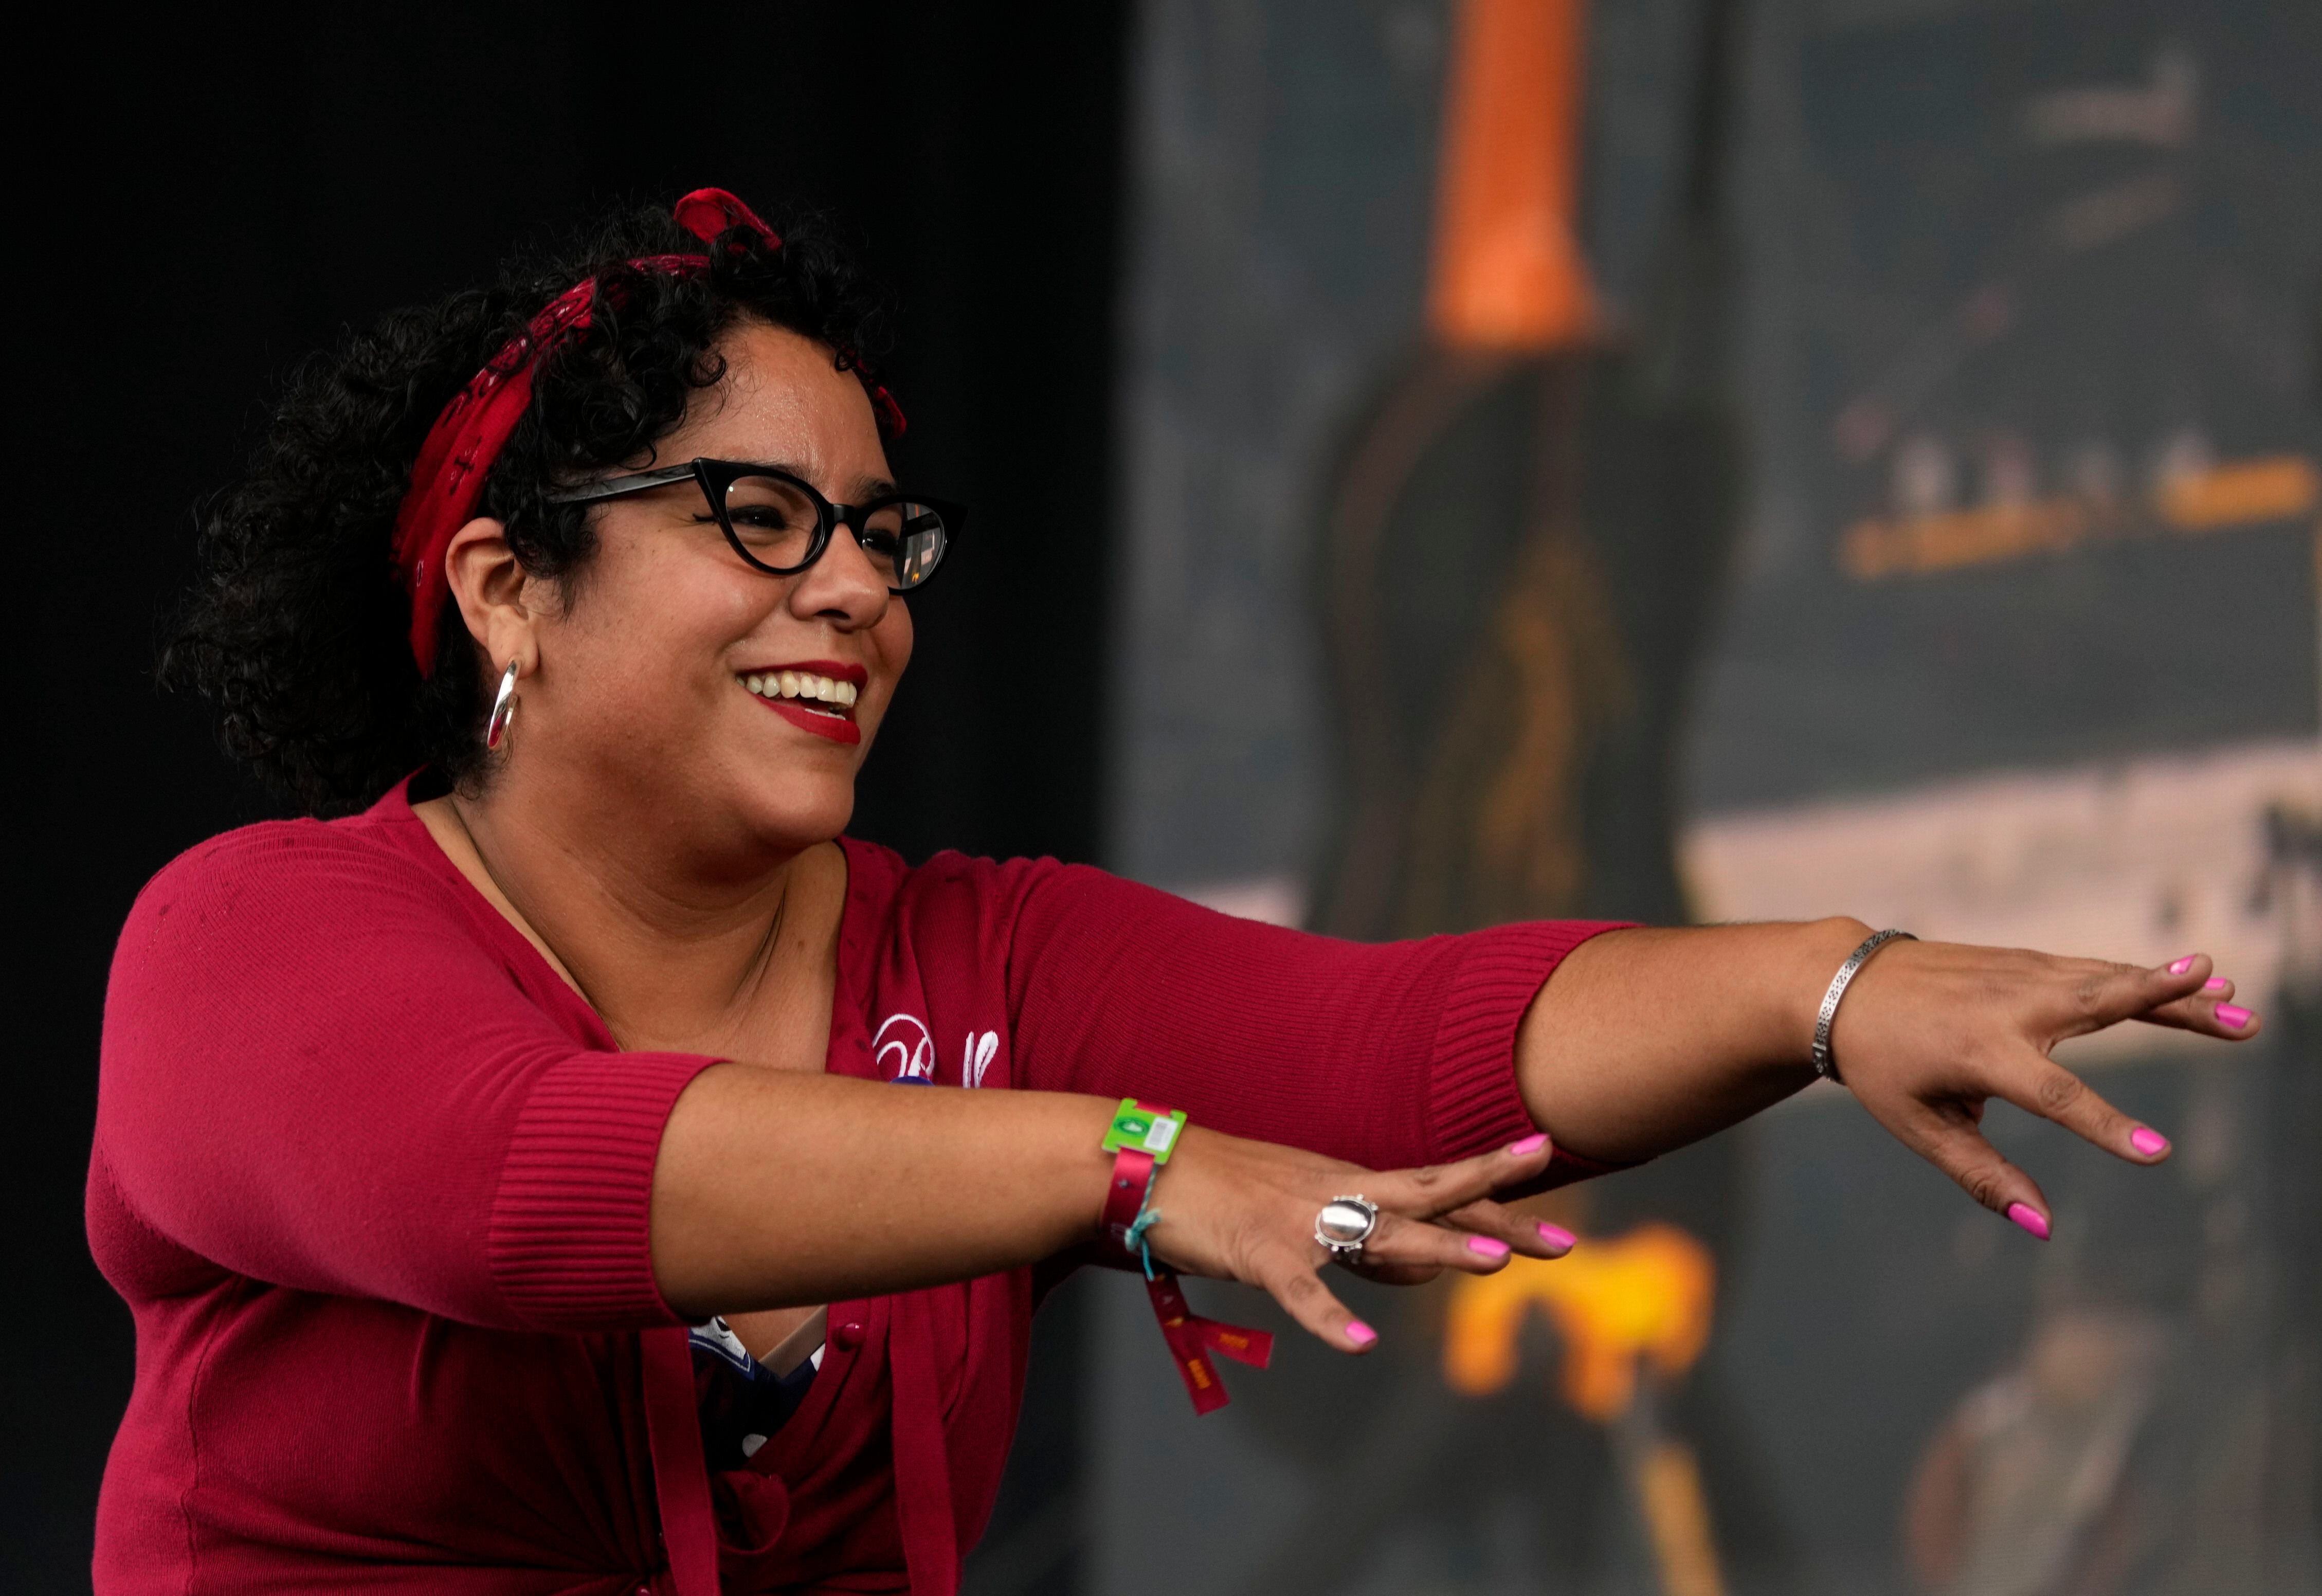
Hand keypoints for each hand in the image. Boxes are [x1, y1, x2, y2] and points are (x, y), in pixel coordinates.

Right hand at [1134, 1129, 1570, 1351]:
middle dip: (1498, 1208)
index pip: (1435, 1183)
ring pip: (1382, 1232)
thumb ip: (1369, 1240)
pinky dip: (1330, 1318)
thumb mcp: (1307, 1207)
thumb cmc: (1224, 1189)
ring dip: (1440, 1246)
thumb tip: (1426, 1272)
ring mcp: (1300, 1221)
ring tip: (1496, 1260)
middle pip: (1432, 1193)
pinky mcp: (1260, 1254)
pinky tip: (1361, 1344)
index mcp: (1347, 1179)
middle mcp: (1336, 1191)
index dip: (1495, 1188)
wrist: (1149, 1166)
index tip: (1551, 1172)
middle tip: (1562, 1235)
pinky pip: (1302, 1292)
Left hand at [1831, 941, 2258, 1234]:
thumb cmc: (1882, 1065)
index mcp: (1980, 1052)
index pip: (2055, 1096)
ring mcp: (2019, 975)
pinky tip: (2190, 976)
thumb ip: (1982, 1175)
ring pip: (2109, 981)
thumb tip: (2042, 1225)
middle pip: (2102, 1005)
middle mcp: (2008, 1005)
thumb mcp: (1918, 1126)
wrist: (1845, 985)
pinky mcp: (2025, 963)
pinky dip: (2141, 974)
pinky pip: (2093, 971)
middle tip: (2241, 1014)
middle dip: (2172, 1008)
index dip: (2107, 1127)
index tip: (2158, 1153)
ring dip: (2176, 990)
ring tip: (2239, 1001)